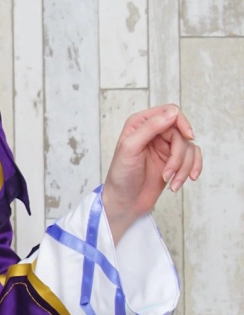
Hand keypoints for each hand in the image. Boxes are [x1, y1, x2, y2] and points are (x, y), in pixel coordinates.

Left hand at [102, 105, 202, 242]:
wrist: (125, 203)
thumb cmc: (121, 176)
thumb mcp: (130, 148)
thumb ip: (149, 128)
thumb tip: (172, 113)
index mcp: (140, 124)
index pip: (170, 112)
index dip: (182, 123)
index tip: (188, 137)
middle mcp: (154, 132)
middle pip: (182, 133)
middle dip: (179, 157)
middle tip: (168, 175)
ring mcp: (165, 147)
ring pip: (189, 148)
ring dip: (184, 168)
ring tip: (172, 184)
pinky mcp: (173, 161)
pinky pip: (193, 157)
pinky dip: (192, 168)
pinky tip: (188, 179)